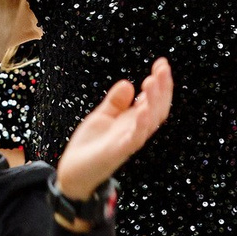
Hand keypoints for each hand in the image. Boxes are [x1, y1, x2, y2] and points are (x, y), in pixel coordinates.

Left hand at [56, 58, 172, 197]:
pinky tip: (141, 109)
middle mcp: (135, 131)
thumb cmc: (90, 146)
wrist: (73, 172)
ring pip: (149, 122)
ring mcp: (128, 142)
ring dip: (153, 102)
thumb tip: (128, 83)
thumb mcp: (102, 117)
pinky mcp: (118, 152)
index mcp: (133, 121)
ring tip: (151, 82)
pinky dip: (140, 124)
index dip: (161, 83)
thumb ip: (115, 102)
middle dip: (162, 88)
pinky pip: (134, 138)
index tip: (162, 63)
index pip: (154, 100)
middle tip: (162, 68)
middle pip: (157, 108)